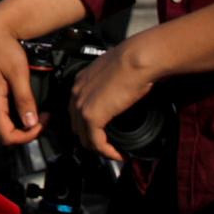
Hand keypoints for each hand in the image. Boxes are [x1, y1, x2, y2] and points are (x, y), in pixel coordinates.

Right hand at [0, 12, 41, 145]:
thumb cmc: (2, 48)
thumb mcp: (18, 72)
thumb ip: (24, 99)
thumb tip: (31, 123)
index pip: (7, 136)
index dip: (27, 136)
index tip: (42, 125)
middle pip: (3, 134)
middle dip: (25, 132)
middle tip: (43, 119)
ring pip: (0, 126)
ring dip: (19, 125)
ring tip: (37, 113)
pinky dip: (13, 117)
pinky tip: (25, 105)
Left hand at [70, 41, 156, 160]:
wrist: (137, 58)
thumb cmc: (133, 60)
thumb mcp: (116, 72)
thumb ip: (112, 84)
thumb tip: (124, 93)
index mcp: (81, 81)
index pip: (77, 109)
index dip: (88, 124)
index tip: (102, 132)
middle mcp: (77, 93)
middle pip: (77, 126)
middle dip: (92, 138)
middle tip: (109, 146)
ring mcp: (82, 105)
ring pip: (85, 137)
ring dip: (100, 148)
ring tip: (115, 152)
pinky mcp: (92, 116)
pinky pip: (96, 143)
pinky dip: (108, 152)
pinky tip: (119, 155)